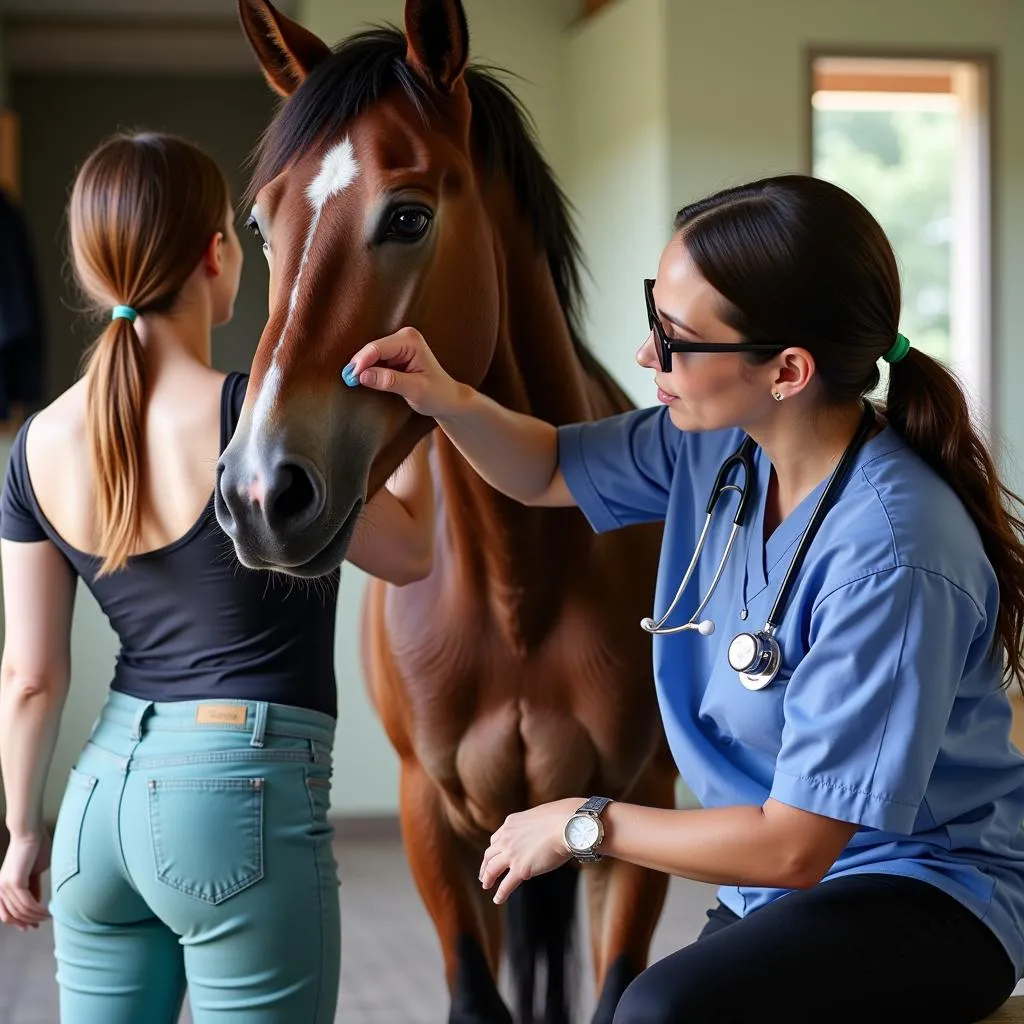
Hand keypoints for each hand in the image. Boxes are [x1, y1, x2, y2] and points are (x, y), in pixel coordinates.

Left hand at [0, 830, 51, 930]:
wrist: (30, 832)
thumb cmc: (34, 848)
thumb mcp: (33, 872)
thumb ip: (32, 887)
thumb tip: (36, 901)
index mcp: (2, 887)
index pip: (6, 913)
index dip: (19, 922)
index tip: (32, 926)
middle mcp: (0, 890)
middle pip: (13, 915)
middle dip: (28, 922)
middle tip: (41, 925)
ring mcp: (6, 887)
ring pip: (21, 911)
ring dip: (36, 916)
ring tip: (49, 915)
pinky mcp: (15, 883)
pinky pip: (27, 903)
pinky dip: (38, 909)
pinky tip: (47, 910)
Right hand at [344, 327, 462, 417]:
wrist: (448, 399)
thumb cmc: (437, 394)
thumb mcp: (415, 390)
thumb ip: (390, 381)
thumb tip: (363, 376)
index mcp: (411, 341)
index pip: (378, 348)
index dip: (361, 363)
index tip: (350, 378)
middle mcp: (404, 337)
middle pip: (371, 349)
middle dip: (358, 365)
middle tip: (347, 381)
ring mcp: (398, 344)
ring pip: (370, 355)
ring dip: (361, 368)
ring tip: (351, 381)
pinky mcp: (394, 354)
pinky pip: (374, 360)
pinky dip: (366, 370)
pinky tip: (360, 379)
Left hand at [478, 798, 579, 904]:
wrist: (568, 825)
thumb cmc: (562, 819)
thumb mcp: (539, 816)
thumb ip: (532, 827)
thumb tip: (541, 833)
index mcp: (511, 823)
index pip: (496, 839)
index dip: (494, 851)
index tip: (493, 857)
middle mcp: (507, 837)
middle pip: (489, 854)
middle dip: (485, 865)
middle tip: (484, 874)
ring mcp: (512, 854)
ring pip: (491, 869)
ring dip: (487, 879)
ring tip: (486, 886)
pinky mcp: (521, 869)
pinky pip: (505, 885)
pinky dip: (500, 894)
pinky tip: (498, 899)